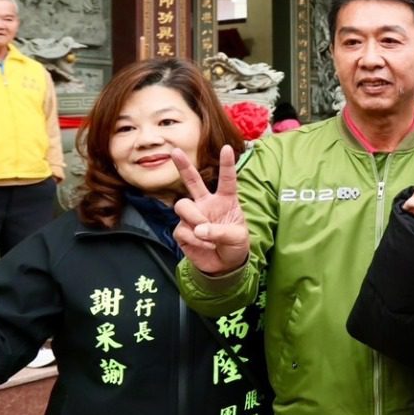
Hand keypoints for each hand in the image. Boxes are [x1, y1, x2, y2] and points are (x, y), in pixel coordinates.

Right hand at [172, 145, 249, 274]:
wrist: (224, 266)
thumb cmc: (235, 245)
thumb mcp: (237, 238)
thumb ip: (220, 231)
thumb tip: (199, 229)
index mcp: (226, 200)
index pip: (226, 180)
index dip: (227, 164)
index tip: (227, 148)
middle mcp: (206, 203)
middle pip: (192, 180)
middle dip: (183, 166)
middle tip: (175, 151)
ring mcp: (192, 215)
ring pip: (183, 205)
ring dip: (194, 218)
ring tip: (206, 234)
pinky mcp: (181, 230)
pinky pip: (182, 229)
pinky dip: (194, 239)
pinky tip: (204, 246)